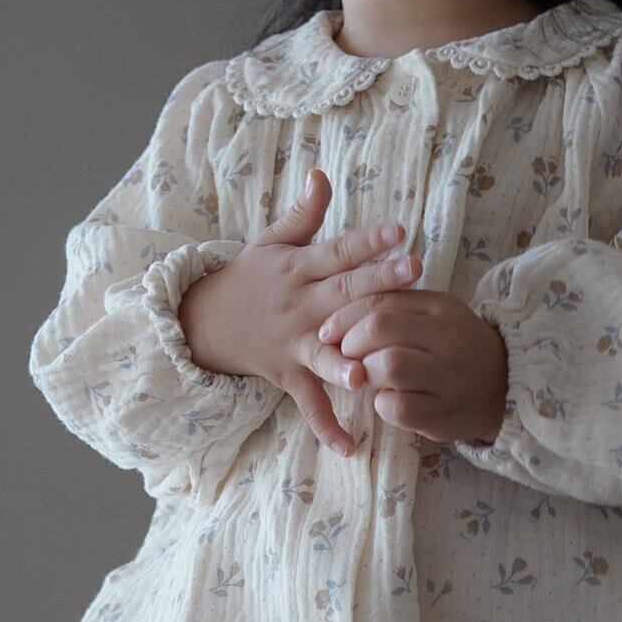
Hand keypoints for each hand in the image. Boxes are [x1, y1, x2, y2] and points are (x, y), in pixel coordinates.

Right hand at [177, 168, 421, 455]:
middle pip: (343, 294)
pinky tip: (351, 447)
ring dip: (345, 364)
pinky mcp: (289, 375)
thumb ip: (303, 214)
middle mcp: (301, 306)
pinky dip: (327, 426)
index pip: (339, 251)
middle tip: (414, 271)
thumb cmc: (252, 278)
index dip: (368, 241)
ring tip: (366, 374)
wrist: (208, 321)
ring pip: (324, 354)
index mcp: (300, 269)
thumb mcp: (271, 242)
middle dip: (378, 284)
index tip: (400, 231)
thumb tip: (322, 175)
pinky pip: (309, 404)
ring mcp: (295, 343)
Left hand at [316, 288, 509, 445]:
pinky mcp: (446, 416)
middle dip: (351, 344)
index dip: (344, 317)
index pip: (380, 301)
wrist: (504, 387)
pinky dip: (382, 405)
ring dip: (366, 374)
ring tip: (370, 379)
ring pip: (388, 366)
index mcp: (440, 308)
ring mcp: (450, 379)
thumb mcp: (433, 316)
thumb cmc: (454, 347)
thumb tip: (338, 317)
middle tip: (346, 357)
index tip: (327, 332)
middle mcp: (449, 340)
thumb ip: (394, 308)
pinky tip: (388, 402)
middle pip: (380, 329)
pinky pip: (398, 408)